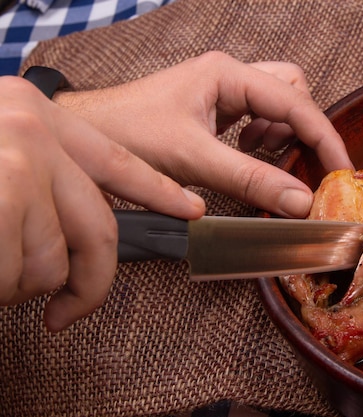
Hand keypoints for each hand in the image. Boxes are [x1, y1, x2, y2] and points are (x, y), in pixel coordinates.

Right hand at [0, 77, 204, 330]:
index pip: (118, 161)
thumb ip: (41, 182)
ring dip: (16, 285)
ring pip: (54, 261)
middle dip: (89, 283)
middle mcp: (31, 130)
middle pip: (99, 229)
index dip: (160, 190)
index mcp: (35, 114)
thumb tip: (79, 234)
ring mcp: (15, 162)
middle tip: (69, 312)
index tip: (191, 210)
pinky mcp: (0, 196)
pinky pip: (20, 275)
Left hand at [55, 51, 353, 217]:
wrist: (86, 135)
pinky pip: (257, 118)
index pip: (296, 102)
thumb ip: (250, 179)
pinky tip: (247, 155)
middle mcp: (230, 76)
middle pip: (293, 93)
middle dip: (303, 129)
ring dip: (282, 135)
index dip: (324, 137)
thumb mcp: (195, 159)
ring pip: (277, 105)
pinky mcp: (215, 108)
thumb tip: (300, 201)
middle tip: (305, 166)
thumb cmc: (128, 135)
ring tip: (268, 161)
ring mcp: (222, 90)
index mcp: (227, 75)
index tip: (341, 170)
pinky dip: (263, 140)